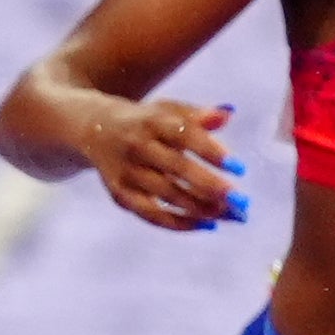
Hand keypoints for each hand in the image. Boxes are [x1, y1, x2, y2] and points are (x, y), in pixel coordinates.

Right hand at [95, 97, 246, 230]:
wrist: (94, 129)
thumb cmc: (146, 121)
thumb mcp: (168, 110)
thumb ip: (198, 115)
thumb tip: (228, 114)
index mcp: (152, 121)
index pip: (185, 135)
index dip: (211, 152)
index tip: (239, 168)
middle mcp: (137, 146)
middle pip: (177, 169)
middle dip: (210, 186)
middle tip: (240, 201)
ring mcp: (127, 173)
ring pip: (167, 195)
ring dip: (201, 208)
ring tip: (231, 215)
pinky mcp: (120, 195)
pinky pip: (151, 215)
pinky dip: (179, 222)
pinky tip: (207, 224)